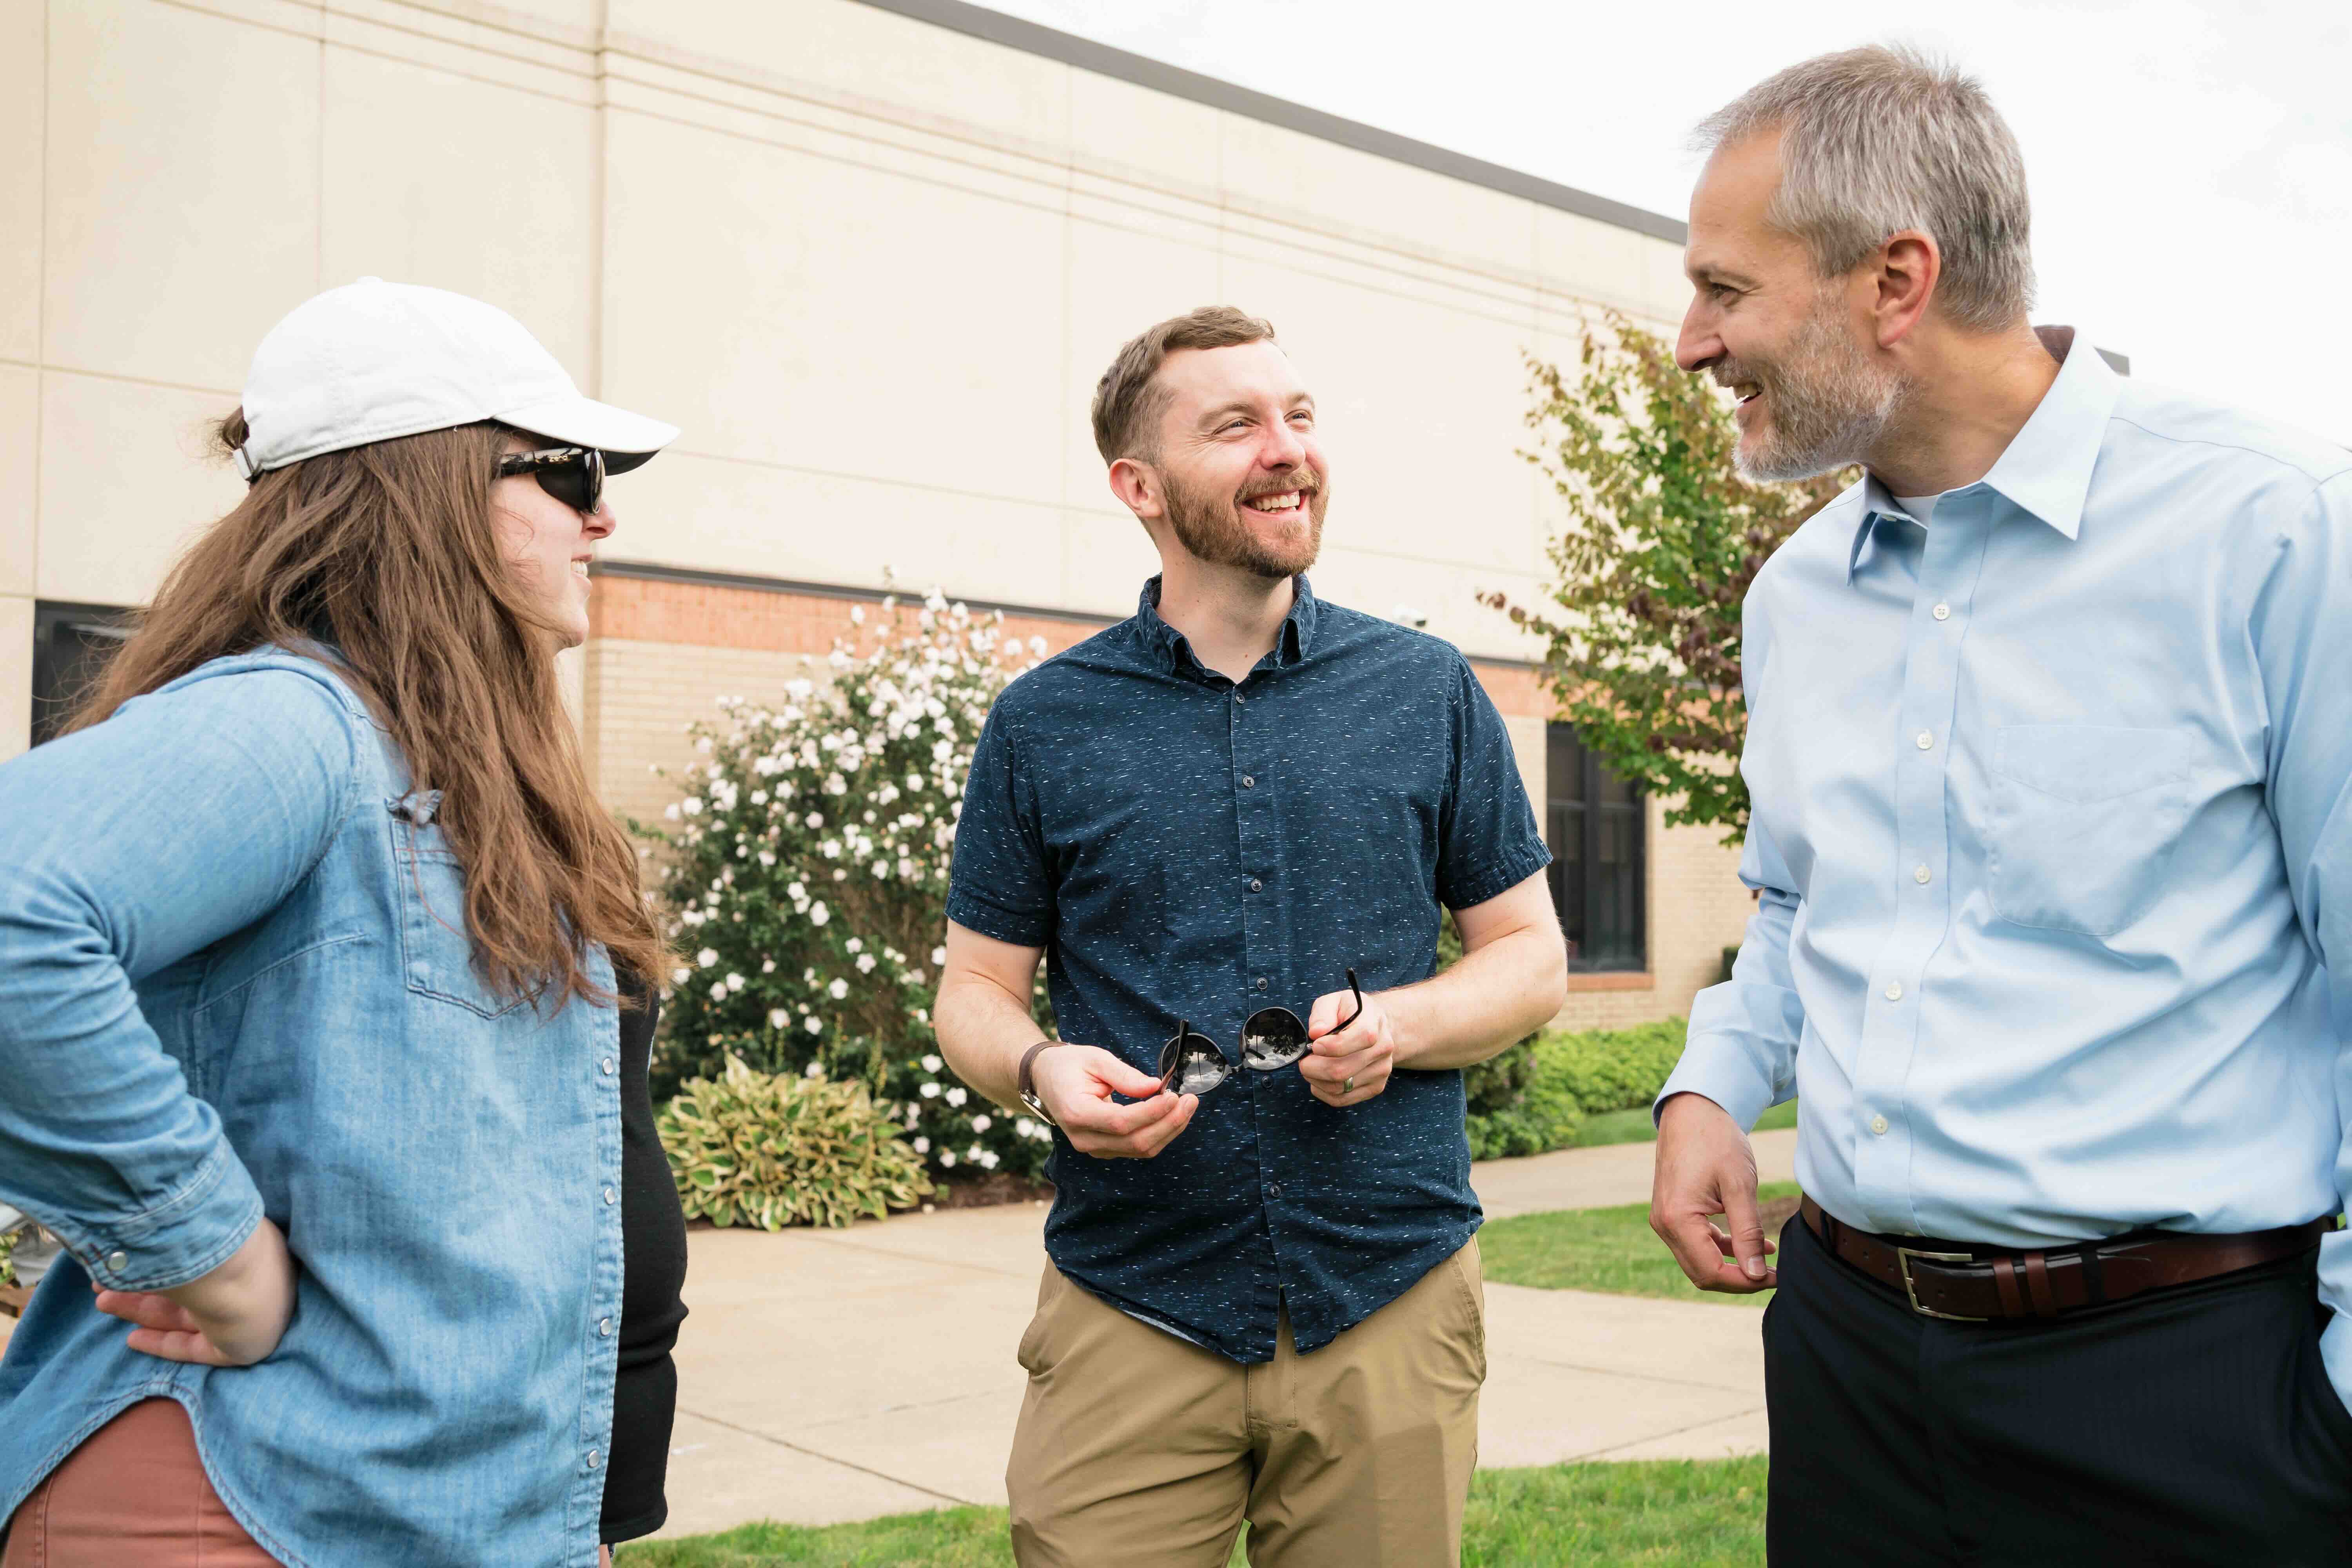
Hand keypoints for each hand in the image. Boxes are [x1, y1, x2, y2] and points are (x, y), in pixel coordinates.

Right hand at [92, 1217, 294, 1366]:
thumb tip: (133, 1221)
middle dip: (143, 1286)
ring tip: (102, 1301)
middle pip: (189, 1287)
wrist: (240, 1272)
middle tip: (103, 1282)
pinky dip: (164, 1343)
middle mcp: (250, 1276)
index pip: (200, 1260)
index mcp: (244, 1243)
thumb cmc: (214, 1237)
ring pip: (186, 1315)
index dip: (161, 1265)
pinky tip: (132, 1338)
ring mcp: (251, 1312)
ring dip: (140, 1308)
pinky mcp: (242, 1347)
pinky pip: (198, 1348)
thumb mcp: (183, 1225)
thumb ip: (162, 1230)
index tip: (129, 1261)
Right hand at [1031, 1044, 1197, 1158]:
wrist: (1046, 1079)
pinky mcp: (1105, 1148)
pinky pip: (1137, 1148)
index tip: (1173, 1095)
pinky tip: (1172, 1115)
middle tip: (1190, 1100)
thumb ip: (1125, 1075)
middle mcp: (1084, 1137)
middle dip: (1169, 1123)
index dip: (1151, 1112)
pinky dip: (1159, 1133)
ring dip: (1169, 1130)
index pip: (1121, 1122)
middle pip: (1135, 1142)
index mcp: (1076, 1113)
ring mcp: (1094, 1147)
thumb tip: (1155, 1087)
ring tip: (1187, 1105)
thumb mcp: (1095, 1058)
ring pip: (1140, 1149)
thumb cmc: (1069, 1065)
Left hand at [1297, 986, 1394, 1107]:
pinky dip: (1323, 1092)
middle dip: (1313, 1067)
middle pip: (1342, 1070)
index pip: (1361, 1038)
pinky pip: (1341, 1099)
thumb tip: (1316, 1033)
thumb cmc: (1350, 1013)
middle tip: (1304, 1059)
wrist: (1375, 1027)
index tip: (1315, 1045)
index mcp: (1374, 1023)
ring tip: (1311, 1066)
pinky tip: (1319, 1079)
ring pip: (1339, 1088)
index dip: (1332, 1046)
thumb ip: (1323, 1013)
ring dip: (1315, 1080)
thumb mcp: (1334, 1001)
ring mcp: (1381, 1071)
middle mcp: (1382, 1049)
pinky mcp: (1375, 1087)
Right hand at [1650, 1093, 1776, 1293]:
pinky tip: (1754, 1244)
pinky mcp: (1673, 1212)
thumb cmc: (1716, 1141)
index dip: (1745, 1282)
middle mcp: (1664, 1224)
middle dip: (1740, 1279)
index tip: (1776, 1276)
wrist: (1693, 1110)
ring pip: (1700, 1261)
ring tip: (1769, 1261)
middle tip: (1775, 1274)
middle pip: (1702, 1273)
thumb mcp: (1740, 1186)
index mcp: (1677, 1218)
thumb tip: (1756, 1275)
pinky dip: (1724, 1248)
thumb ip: (1748, 1233)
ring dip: (1734, 1265)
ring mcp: (1665, 1219)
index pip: (1710, 1272)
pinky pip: (1697, 1243)